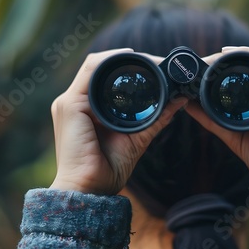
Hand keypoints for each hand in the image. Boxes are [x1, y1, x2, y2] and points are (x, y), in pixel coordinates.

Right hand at [50, 49, 187, 194]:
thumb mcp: (139, 136)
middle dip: (127, 59)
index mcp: (86, 109)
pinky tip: (129, 59)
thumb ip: (157, 117)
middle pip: (100, 67)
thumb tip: (179, 100)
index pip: (104, 77)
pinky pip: (90, 74)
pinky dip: (110, 63)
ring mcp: (69, 103)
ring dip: (121, 58)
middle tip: (156, 62)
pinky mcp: (69, 106)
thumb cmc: (108, 168)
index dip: (128, 67)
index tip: (156, 67)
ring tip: (147, 60)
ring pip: (95, 65)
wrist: (90, 190)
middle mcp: (75, 102)